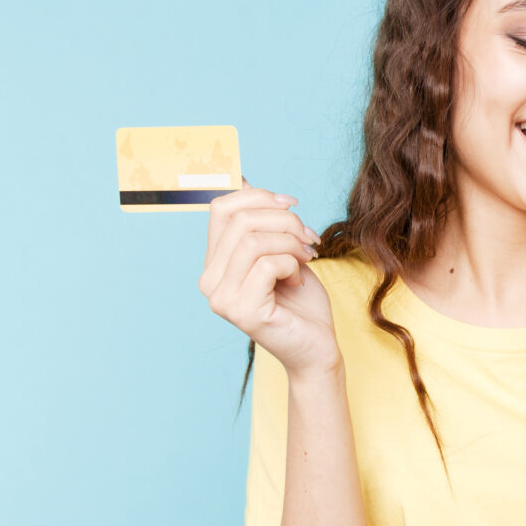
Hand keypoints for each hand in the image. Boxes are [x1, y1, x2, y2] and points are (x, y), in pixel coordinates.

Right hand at [198, 176, 341, 375]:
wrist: (316, 345)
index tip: (292, 205)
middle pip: (240, 221)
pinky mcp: (242, 311)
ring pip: (253, 240)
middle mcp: (209, 281)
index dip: (259, 197)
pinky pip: (267, 264)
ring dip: (291, 242)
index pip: (220, 209)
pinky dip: (292, 264)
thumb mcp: (280, 249)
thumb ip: (260, 222)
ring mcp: (221, 298)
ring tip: (307, 257)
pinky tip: (299, 280)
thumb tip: (242, 179)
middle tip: (309, 237)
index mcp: (214, 263)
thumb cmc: (300, 299)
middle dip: (284, 220)